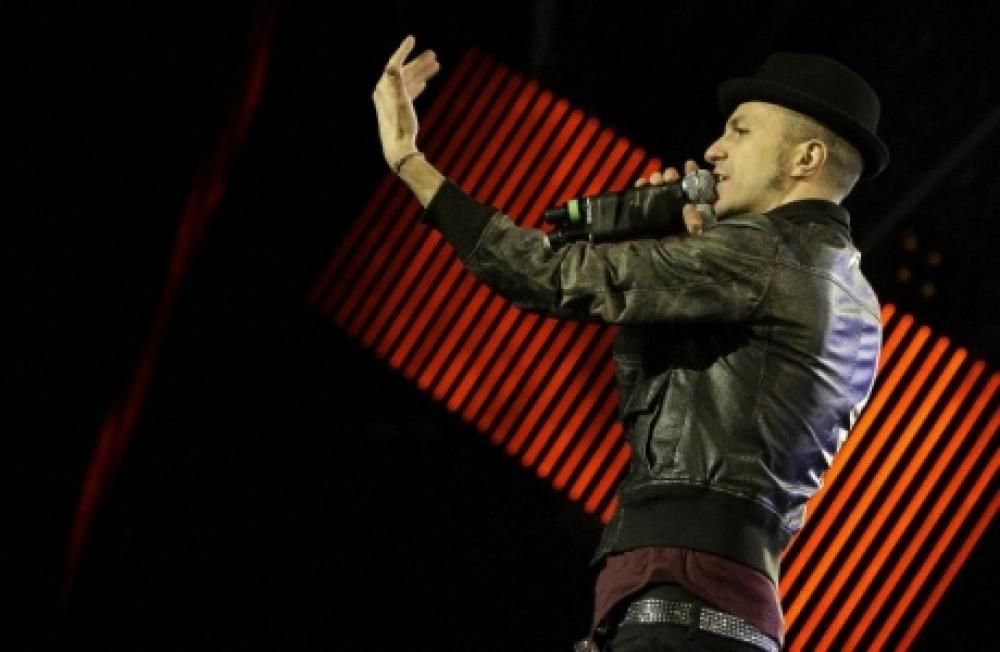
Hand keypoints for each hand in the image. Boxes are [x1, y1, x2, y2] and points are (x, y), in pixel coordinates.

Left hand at [372, 35, 440, 171]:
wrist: (398, 147)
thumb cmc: (400, 125)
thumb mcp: (400, 101)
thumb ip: (396, 82)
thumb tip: (393, 65)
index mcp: (384, 88)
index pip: (394, 64)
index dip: (403, 50)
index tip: (412, 38)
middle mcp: (386, 92)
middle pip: (404, 72)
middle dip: (419, 62)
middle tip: (433, 54)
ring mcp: (392, 100)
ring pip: (409, 81)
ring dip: (422, 73)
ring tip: (436, 64)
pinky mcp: (398, 109)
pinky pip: (409, 92)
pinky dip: (417, 85)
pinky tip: (424, 83)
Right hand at [634, 159, 703, 234]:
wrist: (652, 249)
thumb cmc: (675, 240)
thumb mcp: (687, 230)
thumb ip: (692, 222)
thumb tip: (697, 223)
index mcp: (688, 200)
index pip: (692, 181)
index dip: (691, 171)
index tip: (688, 165)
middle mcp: (674, 197)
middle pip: (673, 178)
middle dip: (670, 175)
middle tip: (668, 178)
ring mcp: (659, 199)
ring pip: (659, 181)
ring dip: (657, 178)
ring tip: (655, 181)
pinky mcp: (645, 202)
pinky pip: (643, 189)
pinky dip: (641, 185)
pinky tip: (641, 184)